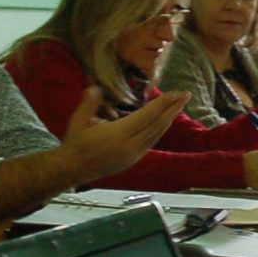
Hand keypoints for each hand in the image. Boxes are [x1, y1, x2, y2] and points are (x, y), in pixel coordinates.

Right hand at [61, 90, 186, 180]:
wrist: (72, 168)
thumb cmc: (75, 143)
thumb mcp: (79, 120)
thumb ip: (90, 103)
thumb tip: (96, 88)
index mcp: (120, 135)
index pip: (148, 116)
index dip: (163, 103)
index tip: (175, 93)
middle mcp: (131, 146)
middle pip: (158, 124)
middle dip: (173, 109)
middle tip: (185, 95)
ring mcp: (134, 155)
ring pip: (157, 134)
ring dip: (169, 119)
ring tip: (178, 105)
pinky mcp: (133, 160)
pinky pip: (152, 142)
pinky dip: (160, 130)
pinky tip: (164, 122)